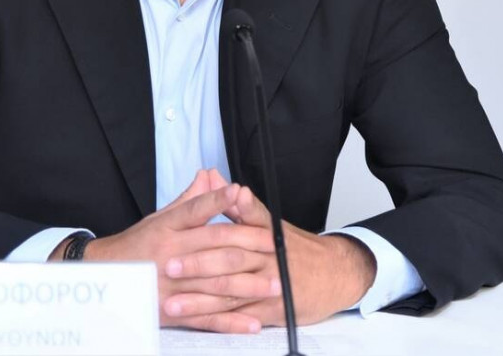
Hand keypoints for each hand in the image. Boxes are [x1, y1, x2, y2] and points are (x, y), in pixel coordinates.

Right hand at [82, 170, 279, 332]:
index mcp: (166, 227)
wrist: (105, 280)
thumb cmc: (137, 245)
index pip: (195, 210)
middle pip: (213, 245)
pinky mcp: (172, 311)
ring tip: (275, 283)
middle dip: (248, 244)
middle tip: (275, 244)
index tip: (241, 193)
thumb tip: (208, 175)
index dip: (218, 201)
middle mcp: (170, 253)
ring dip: (249, 283)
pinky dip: (232, 321)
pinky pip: (207, 317)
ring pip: (215, 283)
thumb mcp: (159, 218)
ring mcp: (171, 284)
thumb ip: (188, 200)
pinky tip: (253, 321)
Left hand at [165, 176, 376, 325]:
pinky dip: (222, 323)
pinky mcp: (274, 311)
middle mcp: (266, 257)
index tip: (178, 236)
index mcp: (262, 233)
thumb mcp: (269, 222)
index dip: (204, 233)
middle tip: (168, 269)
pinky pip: (243, 318)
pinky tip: (200, 325)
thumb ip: (238, 204)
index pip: (231, 229)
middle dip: (197, 266)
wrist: (335, 274)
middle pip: (229, 261)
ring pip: (231, 293)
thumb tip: (212, 177)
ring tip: (172, 304)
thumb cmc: (295, 247)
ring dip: (200, 301)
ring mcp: (270, 286)